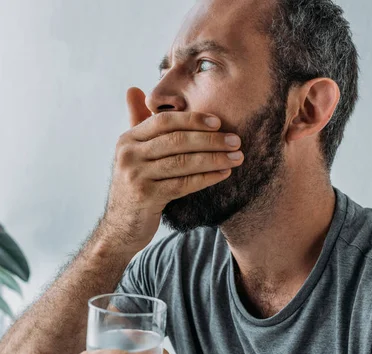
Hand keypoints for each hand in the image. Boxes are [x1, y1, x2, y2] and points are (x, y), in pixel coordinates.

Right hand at [103, 87, 243, 246]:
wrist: (120, 229)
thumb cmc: (134, 190)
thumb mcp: (132, 155)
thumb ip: (137, 124)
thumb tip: (134, 89)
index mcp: (128, 140)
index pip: (164, 121)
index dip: (193, 120)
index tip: (219, 122)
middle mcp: (129, 154)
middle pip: (176, 140)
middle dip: (209, 139)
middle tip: (235, 140)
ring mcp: (136, 175)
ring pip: (182, 161)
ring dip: (213, 158)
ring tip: (236, 157)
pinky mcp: (146, 196)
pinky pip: (183, 183)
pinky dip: (206, 178)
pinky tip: (223, 174)